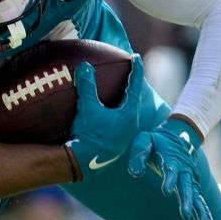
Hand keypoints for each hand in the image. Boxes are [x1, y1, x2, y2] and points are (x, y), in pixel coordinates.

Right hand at [65, 54, 144, 180]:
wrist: (84, 162)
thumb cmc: (89, 134)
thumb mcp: (87, 108)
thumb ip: (87, 86)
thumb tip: (85, 66)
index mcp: (129, 114)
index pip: (135, 87)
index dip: (135, 70)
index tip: (136, 57)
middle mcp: (130, 124)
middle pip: (134, 99)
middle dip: (133, 85)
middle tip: (133, 72)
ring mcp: (124, 133)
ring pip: (127, 111)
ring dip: (124, 99)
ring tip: (121, 90)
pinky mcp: (115, 140)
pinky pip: (118, 120)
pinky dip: (115, 111)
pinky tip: (106, 111)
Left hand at [126, 116, 215, 219]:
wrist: (176, 136)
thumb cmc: (155, 140)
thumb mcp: (144, 141)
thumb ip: (139, 154)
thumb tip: (135, 173)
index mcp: (171, 161)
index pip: (170, 170)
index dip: (169, 179)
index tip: (166, 191)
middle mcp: (184, 172)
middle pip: (187, 188)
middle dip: (187, 202)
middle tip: (186, 216)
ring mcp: (190, 181)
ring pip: (197, 199)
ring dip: (201, 214)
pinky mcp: (193, 187)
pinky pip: (201, 204)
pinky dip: (206, 216)